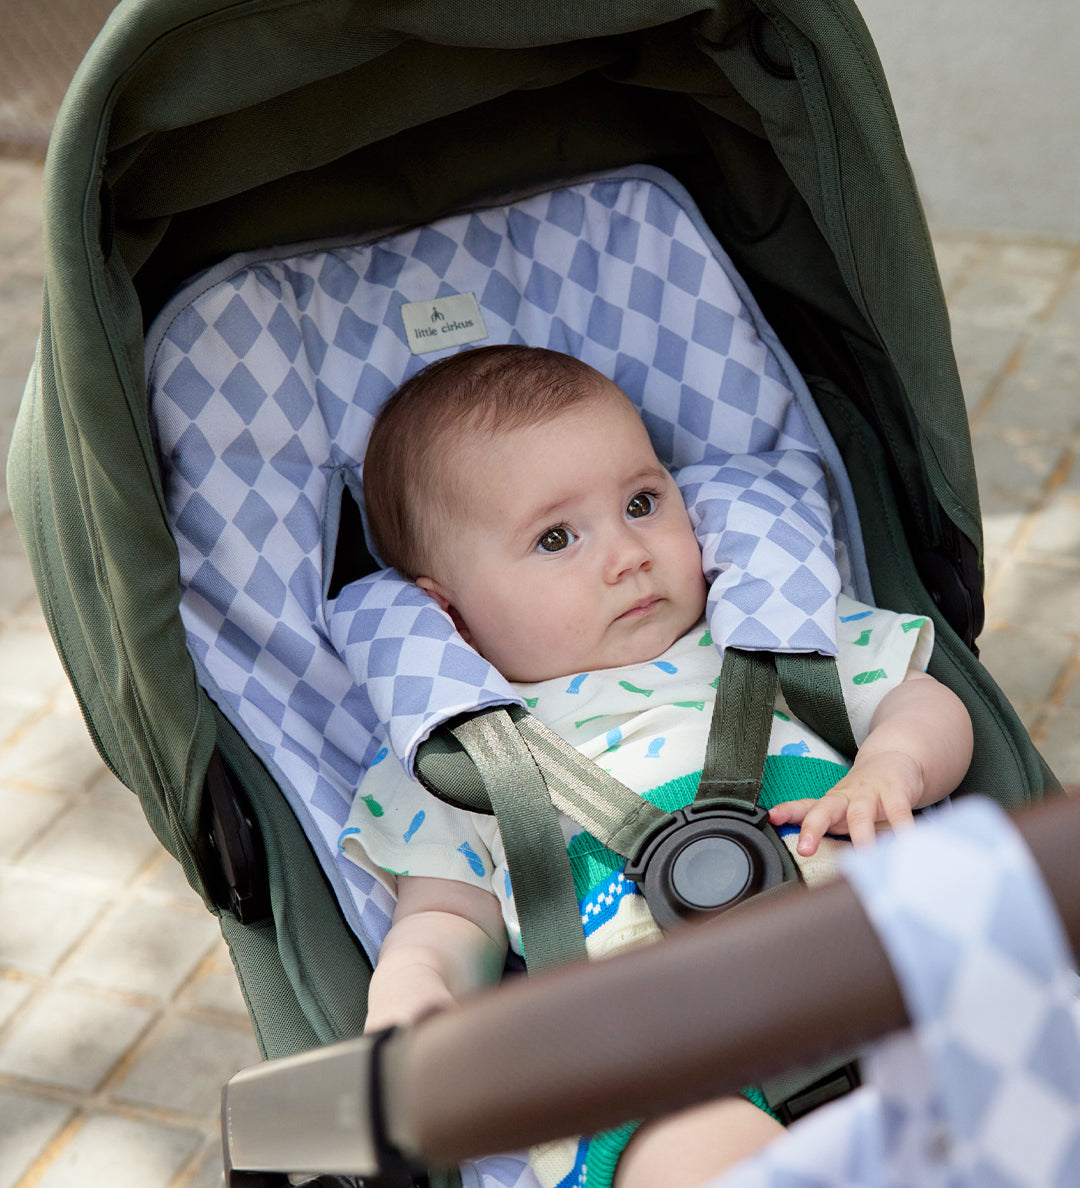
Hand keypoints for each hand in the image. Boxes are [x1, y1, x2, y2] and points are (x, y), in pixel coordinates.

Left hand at [768, 749, 924, 855]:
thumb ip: (827, 833)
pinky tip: (905, 845)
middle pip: (824, 810)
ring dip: (861, 836)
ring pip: (860, 815)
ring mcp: (869, 794)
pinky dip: (902, 830)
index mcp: (830, 804)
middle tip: (804, 849)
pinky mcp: (895, 793)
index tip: (771, 818)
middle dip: (812, 828)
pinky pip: (899, 813)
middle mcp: (845, 798)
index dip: (787, 812)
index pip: (804, 808)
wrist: (893, 761)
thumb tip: (806, 859)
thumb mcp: (841, 813)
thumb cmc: (862, 796)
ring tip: (862, 857)